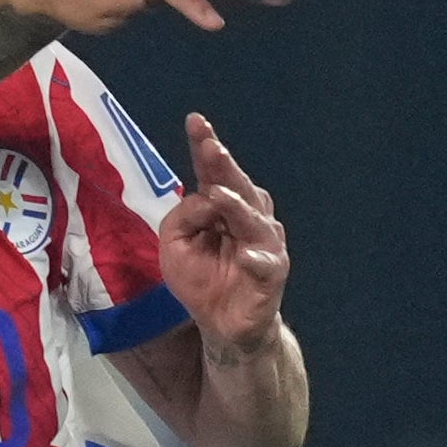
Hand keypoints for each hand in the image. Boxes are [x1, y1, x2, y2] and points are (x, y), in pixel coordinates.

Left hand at [160, 114, 291, 353]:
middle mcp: (248, 216)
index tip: (195, 121)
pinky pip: (265, 263)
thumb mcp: (174, 245)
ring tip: (217, 193)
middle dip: (224, 166)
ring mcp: (263, 243)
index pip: (212, 172)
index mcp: (222, 206)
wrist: (223, 325)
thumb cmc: (201, 279)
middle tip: (211, 147)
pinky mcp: (271, 272)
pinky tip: (245, 256)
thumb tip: (205, 197)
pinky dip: (256, 259)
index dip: (205, 146)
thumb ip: (182, 216)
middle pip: (237, 186)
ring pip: (253, 218)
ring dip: (236, 205)